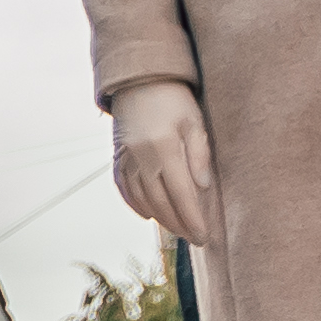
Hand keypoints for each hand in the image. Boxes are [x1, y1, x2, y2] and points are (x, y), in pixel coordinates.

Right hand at [106, 78, 220, 245]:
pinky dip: (137, 206)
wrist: (137, 82)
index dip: (193, 218)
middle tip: (195, 239)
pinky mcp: (116, 159)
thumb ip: (199, 154)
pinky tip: (150, 216)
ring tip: (178, 230)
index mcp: (163, 147)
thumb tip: (203, 187)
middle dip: (179, 225)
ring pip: (142, 200)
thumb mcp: (194, 122)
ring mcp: (125, 159)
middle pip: (161, 202)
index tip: (204, 236)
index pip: (181, 194)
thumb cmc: (174, 100)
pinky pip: (125, 190)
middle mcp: (141, 157)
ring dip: (161, 219)